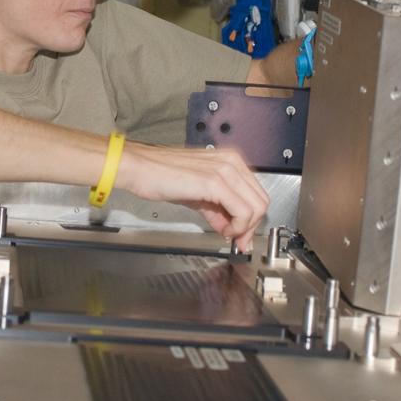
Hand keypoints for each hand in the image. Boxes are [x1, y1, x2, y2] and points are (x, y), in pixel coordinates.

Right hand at [117, 143, 270, 251]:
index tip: (240, 234)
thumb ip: (217, 208)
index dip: (250, 218)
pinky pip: (242, 211)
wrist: (139, 168)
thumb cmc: (160, 175)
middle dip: (250, 226)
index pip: (255, 193)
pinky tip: (223, 230)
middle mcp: (231, 162)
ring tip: (226, 234)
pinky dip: (237, 227)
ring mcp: (225, 171)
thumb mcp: (197, 193)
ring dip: (244, 228)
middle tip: (237, 240)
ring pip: (256, 207)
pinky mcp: (215, 182)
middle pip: (261, 201)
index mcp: (229, 160)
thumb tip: (229, 225)